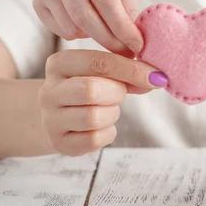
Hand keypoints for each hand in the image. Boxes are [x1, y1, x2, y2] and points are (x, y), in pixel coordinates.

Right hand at [33, 0, 142, 55]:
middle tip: (127, 52)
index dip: (122, 27)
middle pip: (83, 16)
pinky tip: (89, 23)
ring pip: (71, 27)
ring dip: (94, 36)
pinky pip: (59, 30)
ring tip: (108, 29)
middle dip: (109, 39)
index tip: (137, 45)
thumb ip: (128, 5)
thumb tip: (132, 41)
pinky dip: (78, 33)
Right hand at [39, 49, 167, 155]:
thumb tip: (156, 78)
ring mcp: (50, 119)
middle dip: (116, 93)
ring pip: (93, 117)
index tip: (156, 77)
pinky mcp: (58, 142)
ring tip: (107, 109)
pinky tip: (102, 126)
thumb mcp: (100, 72)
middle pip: (91, 90)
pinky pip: (94, 140)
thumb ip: (125, 70)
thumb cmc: (86, 87)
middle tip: (119, 94)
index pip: (98, 62)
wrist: (57, 115)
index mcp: (59, 64)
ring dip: (111, 114)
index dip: (131, 70)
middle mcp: (49, 90)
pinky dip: (107, 133)